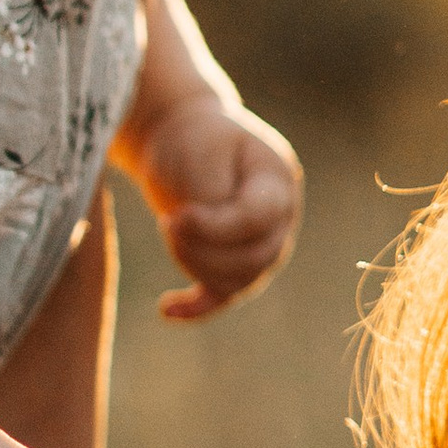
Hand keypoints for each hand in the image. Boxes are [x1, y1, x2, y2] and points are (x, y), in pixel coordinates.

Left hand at [130, 92, 303, 321]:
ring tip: (165, 228)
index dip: (216, 227)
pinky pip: (223, 296)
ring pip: (239, 281)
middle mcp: (281, 219)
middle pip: (255, 258)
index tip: (177, 216)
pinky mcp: (235, 263)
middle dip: (202, 249)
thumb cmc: (193, 140)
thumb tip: (205, 241)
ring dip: (195, 267)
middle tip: (167, 222)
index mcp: (277, 181)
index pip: (258, 219)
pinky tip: (165, 310)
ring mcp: (262, 244)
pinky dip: (196, 307)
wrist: (183, 138)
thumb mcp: (200, 154)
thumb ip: (210, 196)